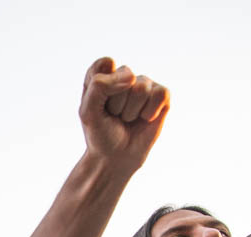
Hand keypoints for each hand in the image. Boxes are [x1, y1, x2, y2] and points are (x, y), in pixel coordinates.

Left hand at [79, 57, 169, 171]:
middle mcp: (124, 75)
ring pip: (141, 88)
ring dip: (131, 111)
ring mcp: (144, 84)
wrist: (116, 157)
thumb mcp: (88, 112)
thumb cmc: (100, 133)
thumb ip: (100, 87)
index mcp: (102, 75)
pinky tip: (144, 119)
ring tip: (127, 118)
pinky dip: (149, 112)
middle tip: (113, 116)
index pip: (103, 64)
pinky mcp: (161, 94)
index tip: (99, 104)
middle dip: (117, 104)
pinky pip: (159, 94)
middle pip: (124, 78)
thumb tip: (132, 77)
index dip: (101, 86)